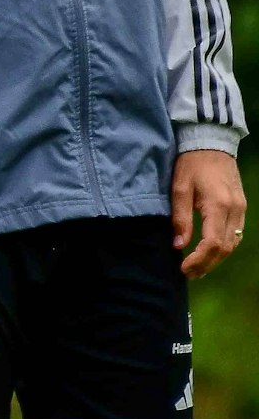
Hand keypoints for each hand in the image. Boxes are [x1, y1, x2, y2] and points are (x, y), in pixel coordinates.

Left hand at [172, 149, 245, 277]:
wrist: (211, 144)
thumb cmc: (191, 165)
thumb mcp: (179, 189)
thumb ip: (180, 218)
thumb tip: (178, 246)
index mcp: (218, 206)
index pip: (213, 243)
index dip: (199, 260)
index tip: (183, 268)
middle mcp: (234, 211)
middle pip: (225, 248)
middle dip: (207, 264)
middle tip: (188, 274)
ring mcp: (241, 210)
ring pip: (233, 243)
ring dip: (216, 259)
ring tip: (197, 268)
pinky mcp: (241, 208)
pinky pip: (235, 234)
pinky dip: (223, 247)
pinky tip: (210, 253)